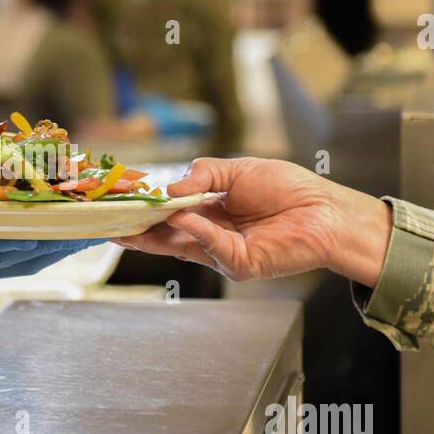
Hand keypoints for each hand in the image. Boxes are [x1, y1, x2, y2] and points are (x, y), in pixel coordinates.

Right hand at [115, 157, 391, 285]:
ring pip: (179, 245)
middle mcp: (210, 236)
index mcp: (208, 213)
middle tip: (108, 220)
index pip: (167, 215)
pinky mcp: (238, 264)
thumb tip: (170, 189)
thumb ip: (202, 174)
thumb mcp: (237, 170)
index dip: (143, 211)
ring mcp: (221, 253)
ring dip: (155, 233)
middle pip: (164, 236)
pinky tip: (184, 217)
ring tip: (130, 220)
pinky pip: (210, 246)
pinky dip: (196, 231)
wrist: (326, 210)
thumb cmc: (288, 188)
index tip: (117, 204)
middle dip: (136, 229)